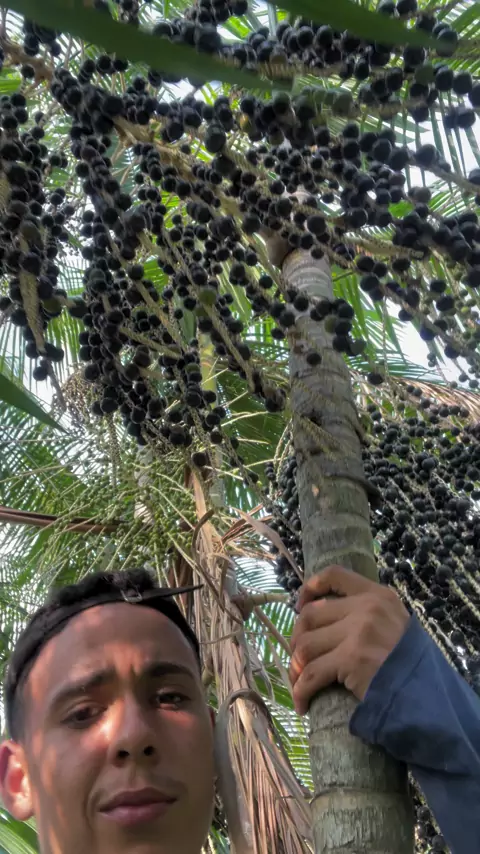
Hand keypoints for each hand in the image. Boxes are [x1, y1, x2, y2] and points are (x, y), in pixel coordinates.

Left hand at [289, 566, 409, 714]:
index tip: (300, 605)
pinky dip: (301, 691)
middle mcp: (366, 608)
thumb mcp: (395, 625)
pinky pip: (312, 675)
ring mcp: (358, 633)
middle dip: (297, 637)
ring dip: (296, 667)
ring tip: (300, 682)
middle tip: (299, 658)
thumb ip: (367, 616)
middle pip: (310, 615)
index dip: (311, 587)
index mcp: (378, 595)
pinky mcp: (351, 660)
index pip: (335, 575)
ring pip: (306, 645)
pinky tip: (302, 704)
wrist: (428, 693)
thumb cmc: (412, 664)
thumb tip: (324, 620)